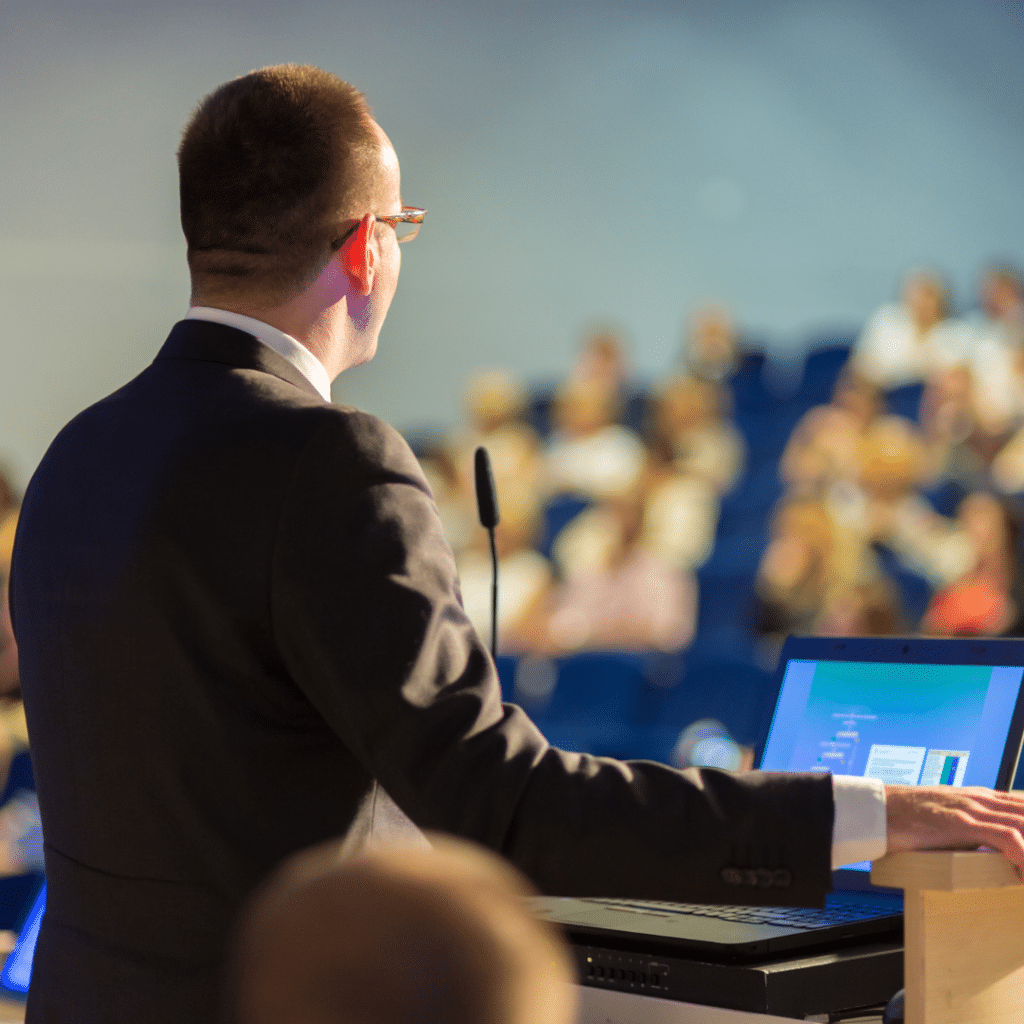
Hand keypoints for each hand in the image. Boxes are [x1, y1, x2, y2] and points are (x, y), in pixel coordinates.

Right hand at [885, 785, 1023, 880]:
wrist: (875, 810)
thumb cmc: (903, 819)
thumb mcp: (943, 821)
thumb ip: (967, 828)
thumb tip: (984, 850)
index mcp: (978, 798)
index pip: (1023, 806)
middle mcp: (980, 799)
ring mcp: (971, 809)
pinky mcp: (961, 822)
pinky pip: (1008, 838)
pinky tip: (1022, 876)